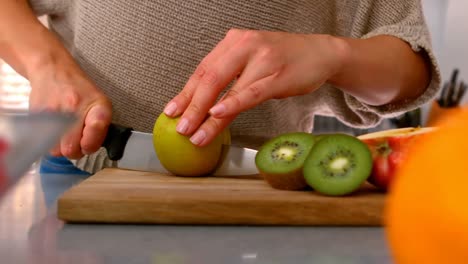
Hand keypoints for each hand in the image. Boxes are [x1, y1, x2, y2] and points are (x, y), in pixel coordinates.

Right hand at [28, 61, 111, 158]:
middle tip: (75, 140)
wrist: (53, 70)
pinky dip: (48, 140)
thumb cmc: (80, 91)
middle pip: (71, 150)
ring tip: (64, 133)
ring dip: (59, 147)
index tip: (88, 144)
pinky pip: (43, 141)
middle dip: (74, 150)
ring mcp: (54, 112)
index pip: (96, 131)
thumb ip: (100, 128)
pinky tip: (53, 128)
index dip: (90, 145)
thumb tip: (90, 149)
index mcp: (97, 106)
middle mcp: (76, 107)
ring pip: (55, 150)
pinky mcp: (36, 115)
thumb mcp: (100, 104)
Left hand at [163, 29, 348, 146]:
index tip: (171, 112)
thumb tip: (202, 103)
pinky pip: (251, 92)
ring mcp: (262, 59)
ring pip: (227, 88)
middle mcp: (244, 45)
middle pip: (209, 78)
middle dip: (191, 106)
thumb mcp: (251, 60)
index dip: (184, 93)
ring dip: (208, 115)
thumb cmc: (282, 60)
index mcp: (233, 41)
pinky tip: (219, 114)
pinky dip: (233, 104)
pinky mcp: (278, 74)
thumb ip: (228, 74)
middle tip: (179, 128)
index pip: (202, 70)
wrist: (320, 53)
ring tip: (195, 134)